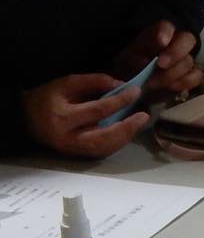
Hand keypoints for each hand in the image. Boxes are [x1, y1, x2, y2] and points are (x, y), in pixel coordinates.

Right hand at [20, 74, 149, 157]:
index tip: (136, 91)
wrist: (26, 119)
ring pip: (103, 149)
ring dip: (125, 137)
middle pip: (102, 138)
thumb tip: (121, 85)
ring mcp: (72, 150)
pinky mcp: (76, 155)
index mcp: (63, 117)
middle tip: (143, 116)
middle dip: (126, 127)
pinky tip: (127, 132)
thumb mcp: (67, 83)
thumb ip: (94, 81)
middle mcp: (67, 138)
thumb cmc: (47, 98)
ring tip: (139, 122)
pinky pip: (100, 152)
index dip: (120, 100)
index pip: (98, 110)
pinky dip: (116, 143)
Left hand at [113, 20, 203, 100]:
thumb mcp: (124, 63)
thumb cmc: (129, 70)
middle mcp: (175, 44)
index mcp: (157, 35)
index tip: (161, 42)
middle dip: (176, 52)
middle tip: (161, 64)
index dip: (166, 32)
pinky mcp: (190, 76)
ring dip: (173, 73)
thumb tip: (144, 62)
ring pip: (189, 61)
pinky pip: (196, 76)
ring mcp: (185, 60)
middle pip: (187, 39)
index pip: (166, 27)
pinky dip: (185, 82)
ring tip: (154, 84)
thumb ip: (133, 60)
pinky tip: (171, 87)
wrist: (135, 89)